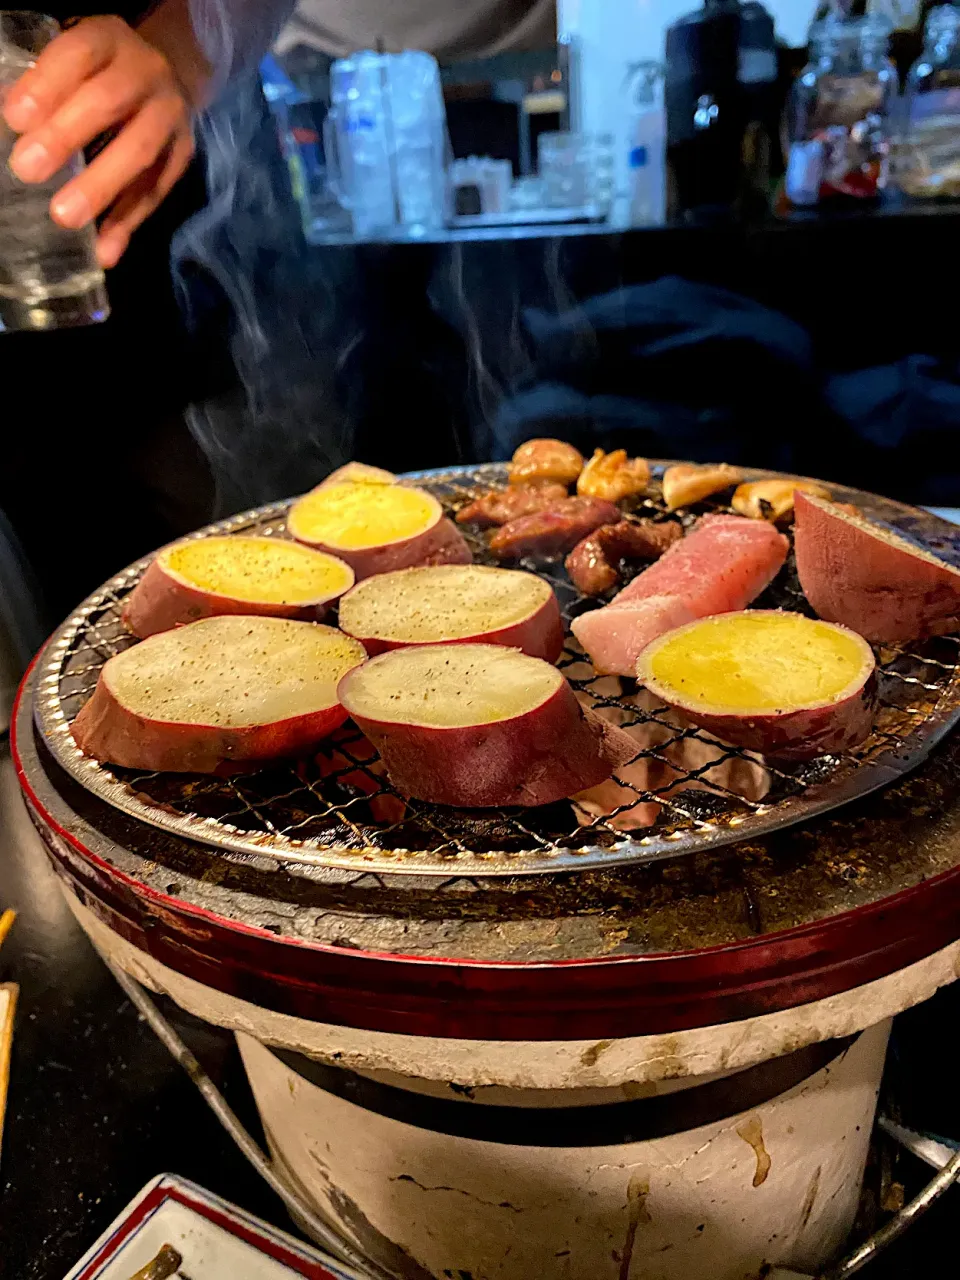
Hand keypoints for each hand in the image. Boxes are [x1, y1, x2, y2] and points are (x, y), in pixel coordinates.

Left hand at [2, 16, 194, 267]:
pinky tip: (105, 251)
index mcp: (108, 39)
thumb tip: (8, 128)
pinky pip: (154, 193)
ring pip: (139, 151)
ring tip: (64, 217)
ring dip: (101, 188)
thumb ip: (45, 87)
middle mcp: (146, 72)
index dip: (46, 85)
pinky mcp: (182, 156)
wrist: (166, 78)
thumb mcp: (73, 61)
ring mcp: (169, 116)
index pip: (77, 55)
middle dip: (66, 136)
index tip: (14, 119)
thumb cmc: (99, 71)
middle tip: (27, 170)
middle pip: (108, 102)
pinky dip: (127, 224)